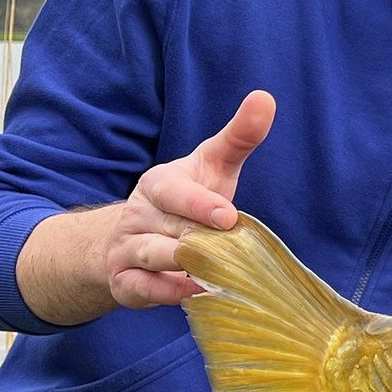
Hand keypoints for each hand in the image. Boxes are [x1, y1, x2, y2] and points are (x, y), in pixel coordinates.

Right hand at [104, 90, 275, 308]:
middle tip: (228, 249)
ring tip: (215, 272)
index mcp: (159, 184)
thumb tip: (265, 98)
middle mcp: (138, 214)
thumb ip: (239, 137)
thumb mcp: (212, 166)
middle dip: (201, 239)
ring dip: (184, 266)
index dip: (200, 204)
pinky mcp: (126, 282)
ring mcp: (128, 248)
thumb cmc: (187, 198)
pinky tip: (196, 292)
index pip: (175, 191)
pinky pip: (143, 289)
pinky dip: (169, 293)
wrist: (133, 238)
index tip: (229, 217)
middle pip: (171, 227)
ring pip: (154, 257)